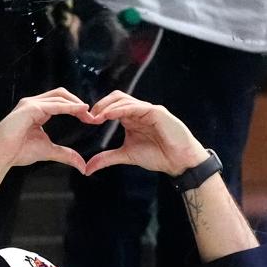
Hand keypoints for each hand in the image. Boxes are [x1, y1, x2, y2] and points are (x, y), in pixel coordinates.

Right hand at [0, 88, 92, 173]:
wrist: (0, 154)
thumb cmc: (17, 151)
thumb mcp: (48, 151)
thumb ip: (65, 154)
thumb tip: (81, 165)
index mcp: (38, 110)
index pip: (61, 102)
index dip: (77, 108)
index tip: (89, 119)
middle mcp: (34, 103)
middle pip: (62, 94)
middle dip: (78, 102)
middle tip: (91, 116)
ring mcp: (31, 103)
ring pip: (59, 96)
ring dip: (76, 104)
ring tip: (88, 114)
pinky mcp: (30, 108)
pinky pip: (53, 104)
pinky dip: (68, 106)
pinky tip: (79, 110)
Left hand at [83, 92, 207, 177]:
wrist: (178, 161)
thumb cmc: (157, 155)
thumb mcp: (126, 156)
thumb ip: (107, 158)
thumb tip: (87, 168)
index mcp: (131, 118)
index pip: (112, 106)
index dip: (98, 110)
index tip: (87, 121)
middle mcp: (138, 111)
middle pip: (116, 98)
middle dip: (101, 104)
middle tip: (89, 116)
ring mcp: (148, 110)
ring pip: (125, 100)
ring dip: (109, 106)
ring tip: (97, 116)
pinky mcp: (157, 112)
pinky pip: (137, 107)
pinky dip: (122, 109)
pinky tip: (111, 115)